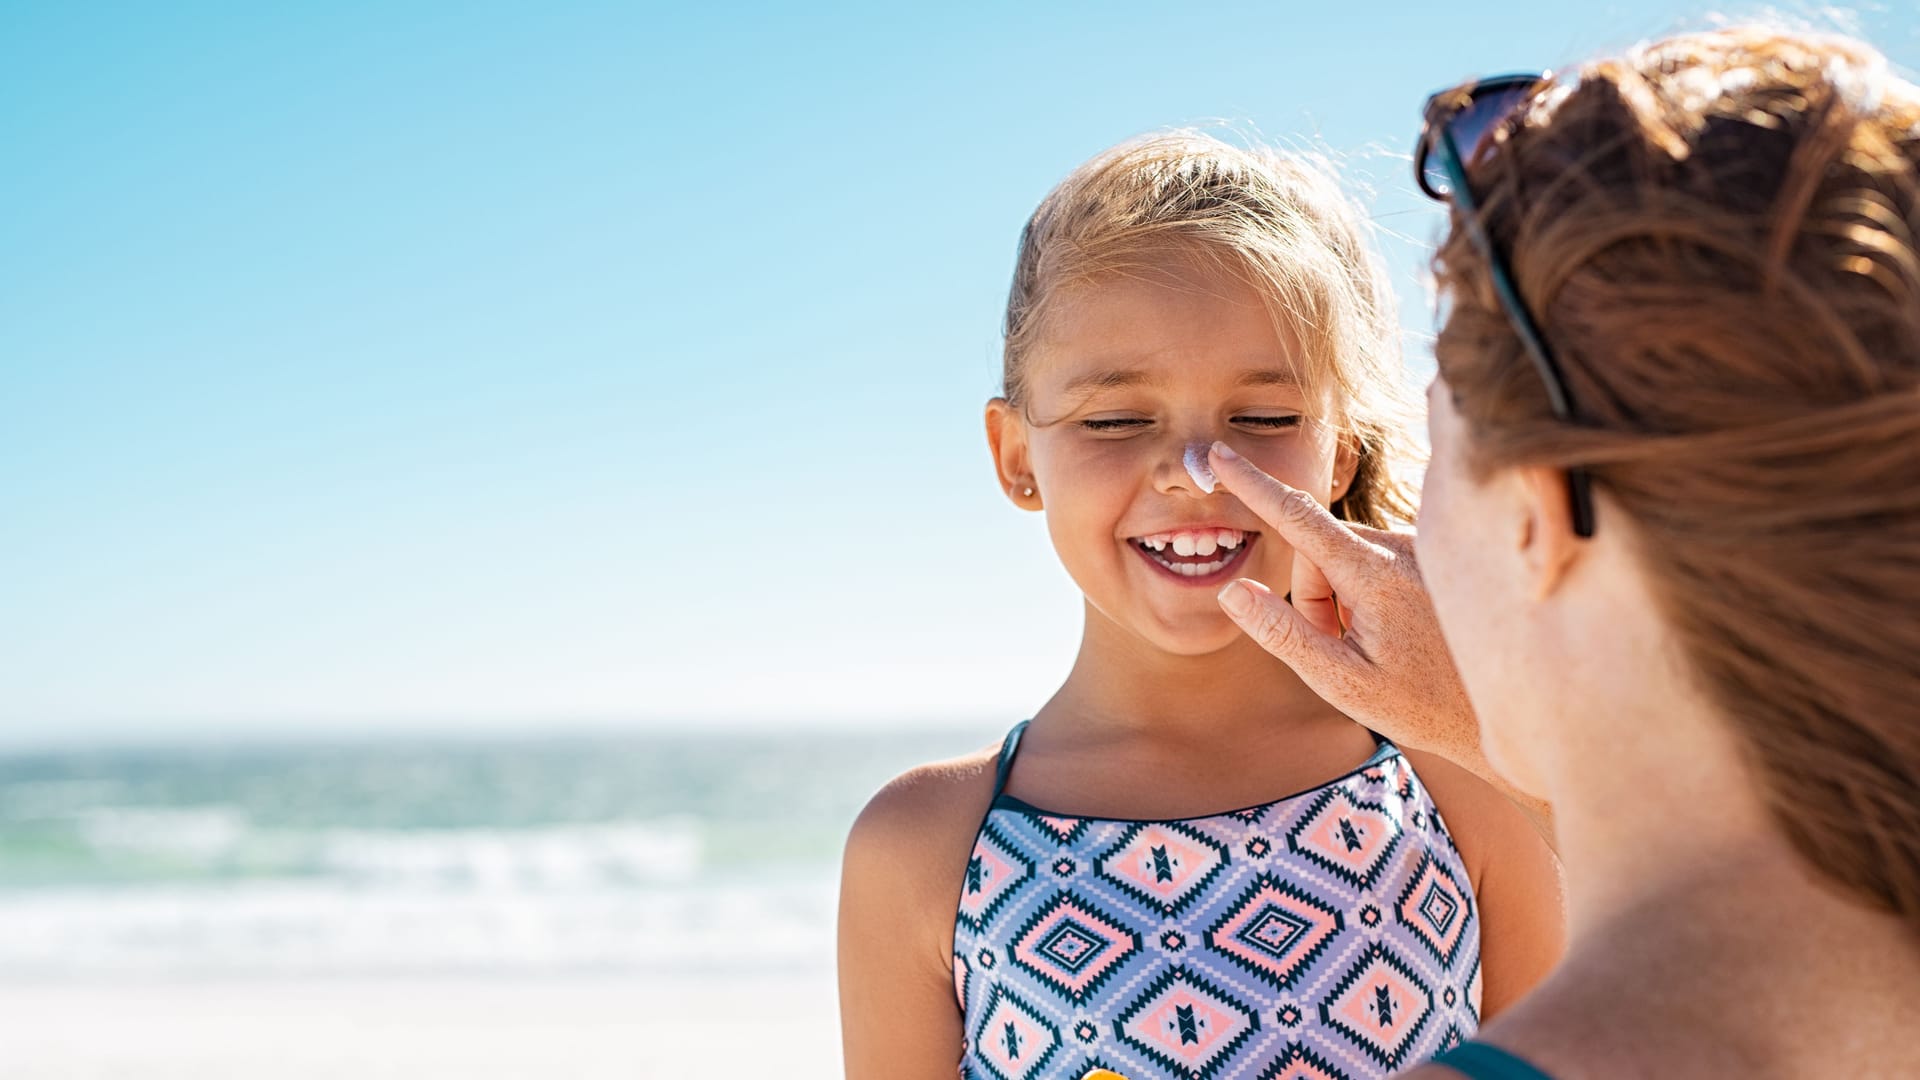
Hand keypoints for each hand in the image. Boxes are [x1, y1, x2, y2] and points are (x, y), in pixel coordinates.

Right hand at [1206, 442, 1499, 793]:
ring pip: (1344, 558)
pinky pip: (1374, 562)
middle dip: (1315, 598)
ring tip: (1380, 647)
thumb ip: (1284, 634)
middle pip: (1318, 553)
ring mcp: (1421, 549)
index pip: (1298, 518)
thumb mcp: (1342, 682)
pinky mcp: (1431, 555)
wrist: (1510, 709)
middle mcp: (1403, 547)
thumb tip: (1234, 590)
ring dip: (1344, 599)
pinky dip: (1369, 594)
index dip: (1252, 485)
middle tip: (1344, 650)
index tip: (1218, 454)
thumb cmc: (1424, 706)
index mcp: (1376, 574)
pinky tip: (1402, 632)